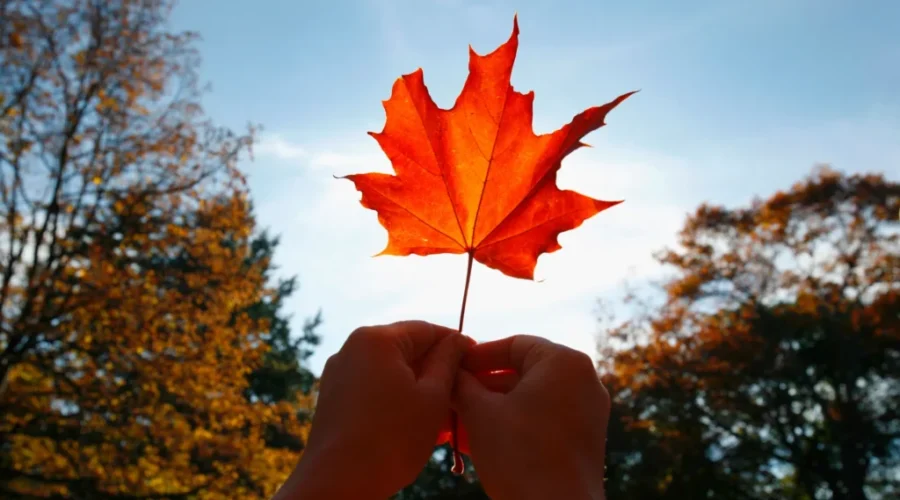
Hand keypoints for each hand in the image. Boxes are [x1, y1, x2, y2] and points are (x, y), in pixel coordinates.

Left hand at [274, 321, 471, 498]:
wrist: (339, 482)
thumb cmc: (393, 438)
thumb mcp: (433, 396)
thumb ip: (448, 361)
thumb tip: (457, 340)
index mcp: (376, 340)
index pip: (427, 330)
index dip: (455, 344)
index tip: (477, 360)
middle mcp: (352, 348)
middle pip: (406, 350)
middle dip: (436, 370)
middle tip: (462, 393)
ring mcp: (339, 373)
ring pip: (390, 372)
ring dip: (418, 388)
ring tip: (442, 415)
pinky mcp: (333, 398)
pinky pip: (373, 389)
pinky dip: (396, 399)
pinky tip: (415, 424)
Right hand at [454, 335, 609, 499]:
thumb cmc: (518, 455)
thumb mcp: (480, 412)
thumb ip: (462, 383)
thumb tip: (450, 370)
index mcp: (564, 362)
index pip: (514, 344)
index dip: (478, 355)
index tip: (453, 367)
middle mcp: (584, 380)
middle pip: (524, 371)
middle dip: (484, 384)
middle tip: (453, 394)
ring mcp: (588, 410)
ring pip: (532, 397)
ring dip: (495, 405)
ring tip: (461, 419)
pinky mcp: (585, 438)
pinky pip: (544, 418)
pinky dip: (515, 421)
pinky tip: (482, 437)